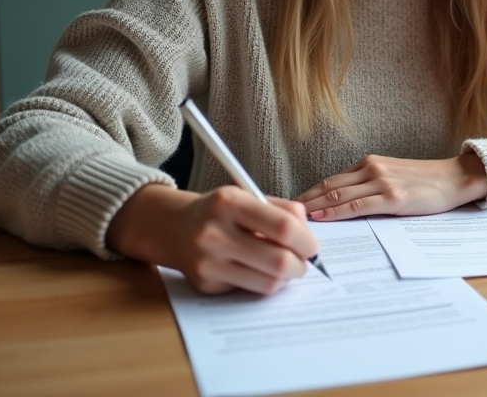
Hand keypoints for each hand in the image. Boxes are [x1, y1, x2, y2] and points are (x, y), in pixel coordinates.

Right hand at [107, 184, 318, 294]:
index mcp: (230, 202)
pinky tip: (257, 269)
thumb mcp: (248, 197)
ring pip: (267, 282)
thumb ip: (282, 211)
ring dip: (285, 278)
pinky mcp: (205, 284)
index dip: (306, 241)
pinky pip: (249, 290)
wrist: (174, 227)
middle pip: (278, 261)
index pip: (283, 226)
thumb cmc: (221, 211)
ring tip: (284, 267)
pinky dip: (262, 282)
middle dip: (300, 265)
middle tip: (302, 262)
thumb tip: (310, 237)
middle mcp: (215, 232)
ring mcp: (208, 261)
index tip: (312, 246)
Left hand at [296, 153, 486, 220]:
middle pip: (328, 187)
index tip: (291, 205)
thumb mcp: (393, 176)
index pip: (330, 180)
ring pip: (338, 195)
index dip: (308, 193)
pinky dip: (336, 212)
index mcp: (369, 163)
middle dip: (304, 201)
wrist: (456, 178)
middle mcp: (372, 169)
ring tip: (294, 219)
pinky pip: (357, 206)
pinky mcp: (393, 198)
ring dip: (314, 208)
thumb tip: (342, 204)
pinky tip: (322, 219)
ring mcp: (381, 182)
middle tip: (281, 214)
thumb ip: (369, 185)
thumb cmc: (426, 181)